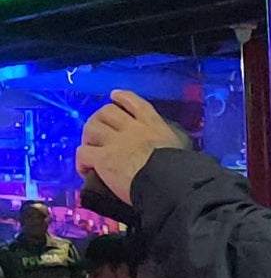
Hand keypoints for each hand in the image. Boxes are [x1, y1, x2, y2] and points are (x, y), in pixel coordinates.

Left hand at [76, 90, 186, 204]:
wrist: (168, 182)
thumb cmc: (180, 168)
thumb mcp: (180, 147)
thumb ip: (169, 143)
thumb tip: (167, 150)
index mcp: (153, 125)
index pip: (135, 103)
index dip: (123, 97)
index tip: (114, 95)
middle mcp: (132, 129)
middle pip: (107, 112)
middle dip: (99, 118)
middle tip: (98, 130)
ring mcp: (115, 142)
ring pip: (91, 128)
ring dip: (88, 137)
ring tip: (90, 148)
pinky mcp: (102, 158)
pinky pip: (83, 153)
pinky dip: (81, 161)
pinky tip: (86, 170)